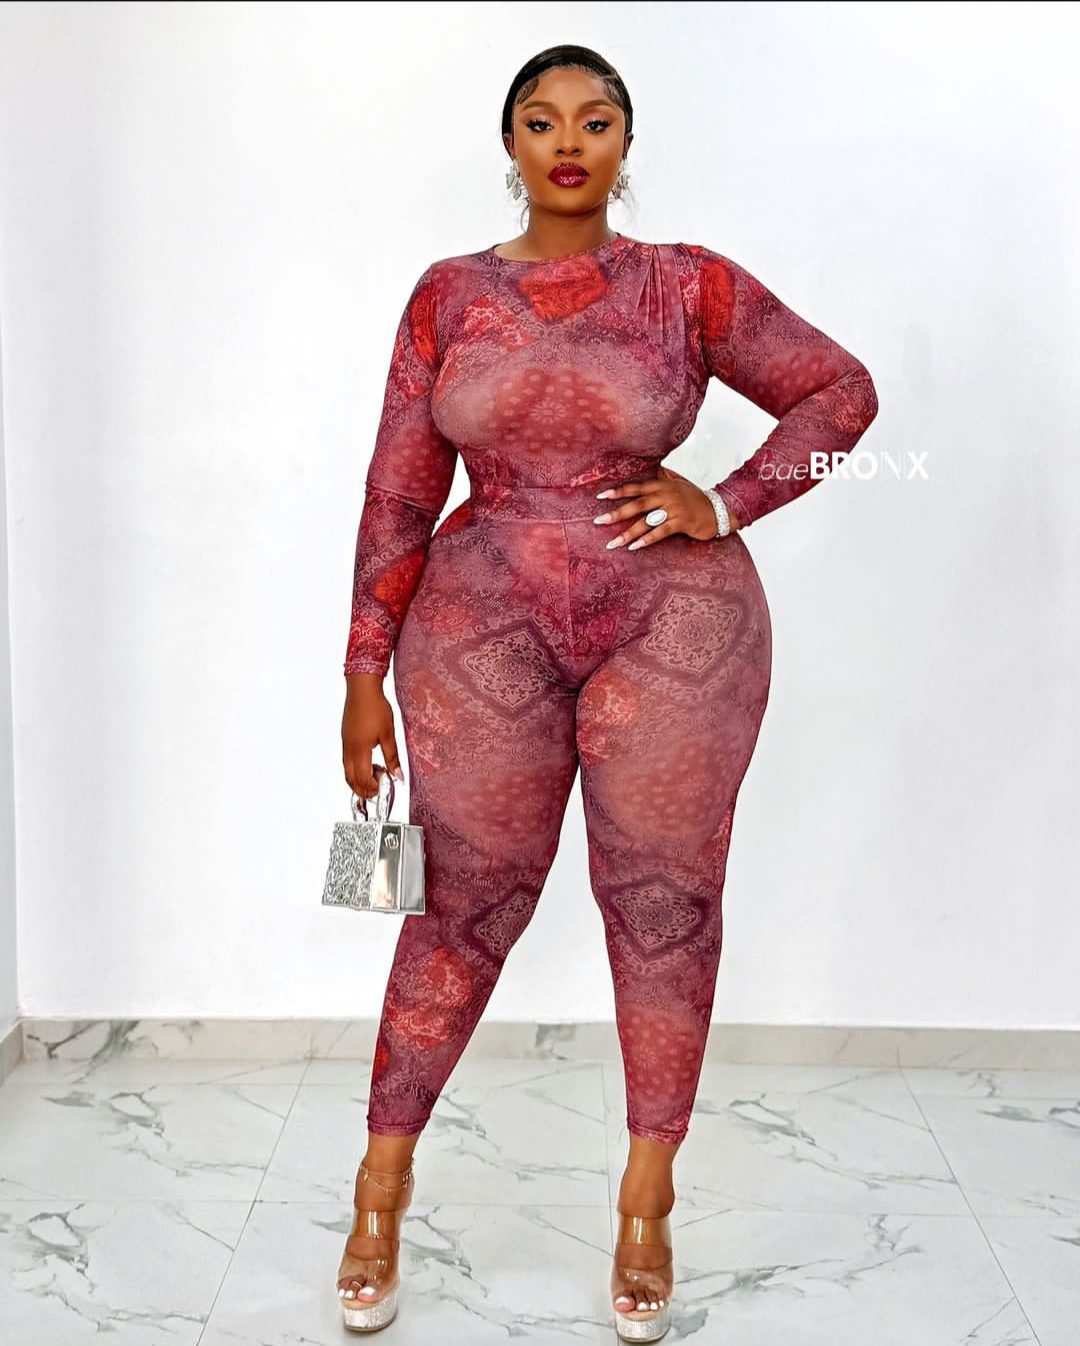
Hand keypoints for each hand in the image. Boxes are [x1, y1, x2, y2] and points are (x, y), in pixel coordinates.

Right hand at [342, 674, 405, 799]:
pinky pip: (347, 760)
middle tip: (379, 789)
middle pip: (350, 779)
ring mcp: (345, 743)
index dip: (374, 787)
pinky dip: (355, 769)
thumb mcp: (389, 734)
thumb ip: (393, 757)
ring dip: (359, 779)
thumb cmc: (375, 707)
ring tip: (375, 776)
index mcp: (359, 750)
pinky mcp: (345, 738)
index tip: (386, 785)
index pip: (362, 779)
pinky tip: (369, 763)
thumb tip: (398, 776)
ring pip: (347, 771)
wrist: (362, 689)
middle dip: (363, 789)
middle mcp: (348, 749)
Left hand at [593, 465, 739, 549]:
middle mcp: (666, 495)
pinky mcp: (681, 522)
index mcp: (662, 485)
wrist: (719, 509)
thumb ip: (662, 479)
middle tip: (598, 521)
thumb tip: (651, 469)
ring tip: (612, 543)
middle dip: (616, 513)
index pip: (636, 487)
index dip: (618, 491)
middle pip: (636, 505)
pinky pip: (660, 532)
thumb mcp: (678, 485)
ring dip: (628, 533)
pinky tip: (634, 547)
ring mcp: (674, 509)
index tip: (600, 496)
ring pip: (646, 521)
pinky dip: (646, 540)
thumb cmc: (695, 499)